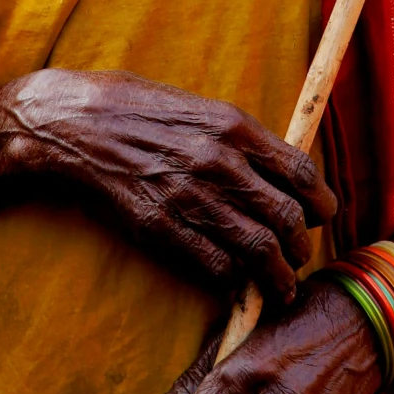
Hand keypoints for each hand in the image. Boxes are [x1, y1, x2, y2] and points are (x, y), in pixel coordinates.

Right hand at [0, 68, 335, 303]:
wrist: (73, 123)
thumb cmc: (136, 109)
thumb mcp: (199, 107)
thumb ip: (243, 138)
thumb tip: (283, 170)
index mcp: (233, 126)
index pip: (302, 173)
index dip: (320, 203)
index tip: (320, 217)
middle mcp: (218, 162)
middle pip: (287, 219)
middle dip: (302, 246)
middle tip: (299, 256)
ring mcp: (189, 197)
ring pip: (258, 251)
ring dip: (278, 277)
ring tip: (280, 286)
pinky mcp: (161, 228)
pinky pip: (216, 267)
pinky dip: (235, 280)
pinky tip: (237, 282)